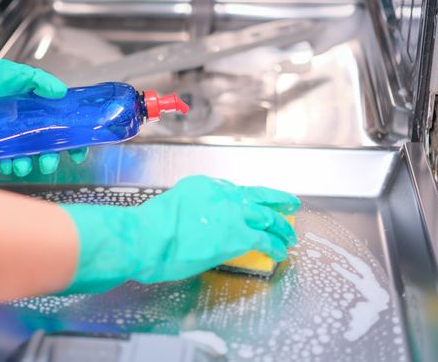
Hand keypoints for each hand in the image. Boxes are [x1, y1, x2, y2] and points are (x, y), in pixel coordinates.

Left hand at [0, 31, 87, 174]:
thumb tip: (60, 92)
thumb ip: (38, 81)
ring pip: (25, 153)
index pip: (59, 123)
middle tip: (49, 161)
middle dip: (50, 155)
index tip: (78, 149)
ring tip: (26, 165)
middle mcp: (23, 119)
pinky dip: (8, 163)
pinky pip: (3, 157)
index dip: (71, 138)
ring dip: (29, 162)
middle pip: (45, 143)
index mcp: (33, 104)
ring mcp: (6, 131)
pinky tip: (9, 164)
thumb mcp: (13, 73)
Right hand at [61, 175, 299, 292]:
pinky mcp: (238, 236)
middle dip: (277, 202)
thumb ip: (189, 213)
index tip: (255, 202)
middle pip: (258, 197)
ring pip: (267, 217)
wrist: (147, 237)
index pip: (235, 190)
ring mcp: (232, 214)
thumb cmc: (148, 229)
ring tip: (289, 236)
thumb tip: (196, 227)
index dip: (249, 198)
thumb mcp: (171, 208)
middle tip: (289, 205)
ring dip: (281, 228)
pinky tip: (279, 252)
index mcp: (204, 186)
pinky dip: (275, 246)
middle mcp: (222, 195)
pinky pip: (265, 240)